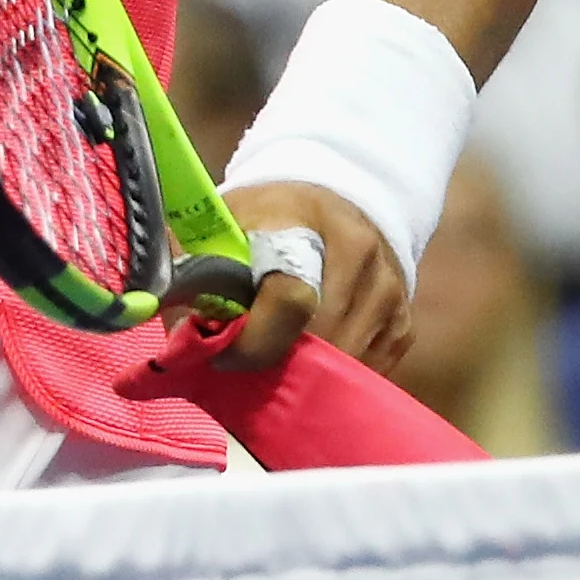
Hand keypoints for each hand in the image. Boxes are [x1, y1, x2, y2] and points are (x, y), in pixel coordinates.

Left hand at [214, 180, 412, 374]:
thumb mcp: (223, 223)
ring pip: (345, 365)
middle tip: (240, 372)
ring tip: (269, 370)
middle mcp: (360, 255)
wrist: (333, 200)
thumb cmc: (266, 218)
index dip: (253, 339)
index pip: (290, 298)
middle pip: (320, 341)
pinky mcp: (402, 325)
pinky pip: (366, 372)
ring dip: (304, 379)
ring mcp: (389, 293)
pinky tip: (303, 368)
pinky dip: (331, 379)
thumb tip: (176, 336)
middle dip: (275, 366)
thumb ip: (196, 271)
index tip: (221, 355)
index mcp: (307, 222)